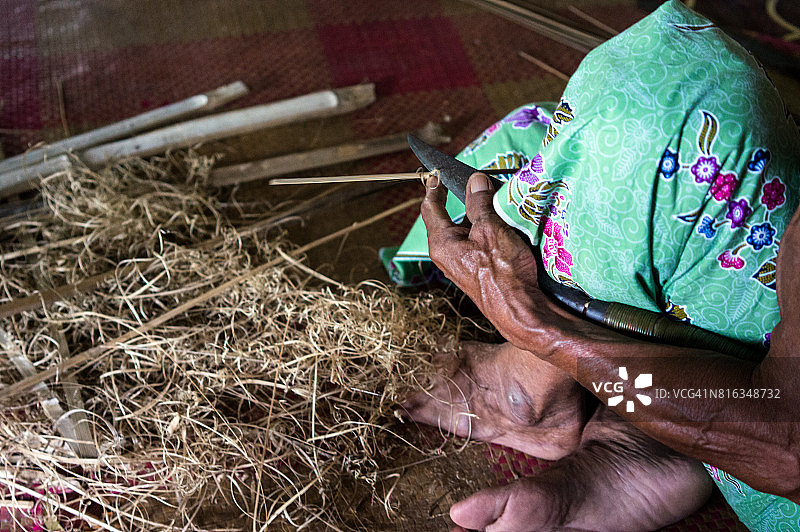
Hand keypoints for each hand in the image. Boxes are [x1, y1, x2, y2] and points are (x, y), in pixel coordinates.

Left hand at [421, 173, 569, 351]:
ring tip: (501, 209)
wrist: (520, 311)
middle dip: (466, 202)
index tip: (436, 173)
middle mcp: (447, 254)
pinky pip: (479, 243)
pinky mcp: (477, 271)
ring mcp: (462, 264)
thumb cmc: (503, 273)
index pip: (431, 207)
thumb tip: (475, 181)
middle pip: (451, 218)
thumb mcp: (491, 229)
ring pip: (468, 231)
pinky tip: (506, 231)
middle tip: (484, 187)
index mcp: (441, 243)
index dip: (434, 187)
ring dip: (482, 218)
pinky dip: (489, 232)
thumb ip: (479, 203)